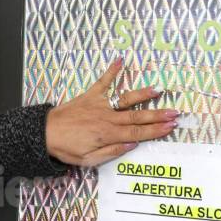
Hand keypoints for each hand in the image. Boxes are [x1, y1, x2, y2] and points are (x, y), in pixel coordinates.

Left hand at [45, 58, 179, 166]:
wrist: (45, 133)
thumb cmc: (66, 149)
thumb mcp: (89, 160)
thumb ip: (112, 152)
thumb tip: (132, 144)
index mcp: (109, 135)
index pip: (138, 132)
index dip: (156, 130)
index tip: (171, 127)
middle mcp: (107, 118)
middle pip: (138, 116)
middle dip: (158, 115)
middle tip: (175, 113)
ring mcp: (100, 105)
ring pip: (126, 99)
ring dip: (143, 94)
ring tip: (159, 90)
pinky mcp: (90, 96)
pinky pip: (103, 82)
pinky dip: (111, 70)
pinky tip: (120, 60)